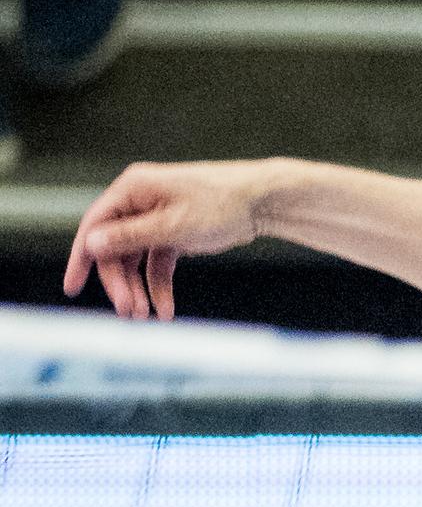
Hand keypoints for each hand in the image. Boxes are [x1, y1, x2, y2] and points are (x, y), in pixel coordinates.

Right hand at [64, 160, 272, 319]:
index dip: (81, 258)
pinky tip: (166, 311)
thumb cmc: (221, 203)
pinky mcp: (174, 234)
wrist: (263, 201)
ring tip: (145, 316)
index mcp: (132, 190)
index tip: (73, 288)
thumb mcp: (174, 225)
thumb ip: (131, 236)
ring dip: (138, 289)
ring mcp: (156, 219)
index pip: (95, 226)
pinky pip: (158, 264)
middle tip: (129, 312)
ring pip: (136, 260)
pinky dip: (159, 286)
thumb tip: (91, 243)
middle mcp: (139, 202)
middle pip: (115, 248)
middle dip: (120, 282)